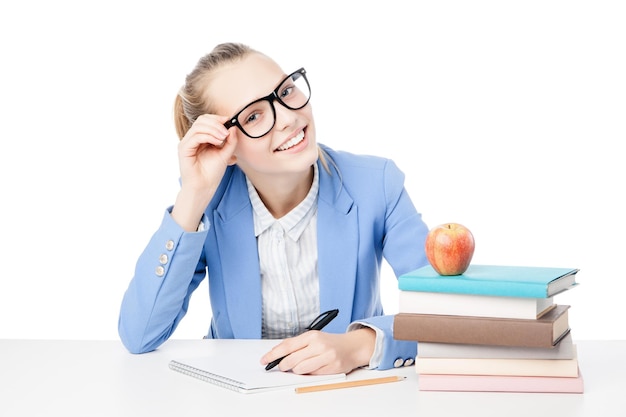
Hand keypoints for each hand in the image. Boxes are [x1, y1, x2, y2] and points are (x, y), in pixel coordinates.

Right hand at [177, 114, 236, 193]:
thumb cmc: (212, 172)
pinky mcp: (184, 149)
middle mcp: (192, 139)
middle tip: (227, 132)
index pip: (206, 120)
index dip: (217, 118)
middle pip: (202, 120)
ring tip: (224, 138)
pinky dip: (209, 136)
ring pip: (199, 126)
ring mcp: (187, 143)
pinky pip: (196, 136)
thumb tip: (233, 127)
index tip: (229, 121)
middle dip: (216, 123)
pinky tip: (217, 142)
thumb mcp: (225, 154)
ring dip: (214, 129)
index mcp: (200, 138)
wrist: (204, 187)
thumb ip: (230, 141)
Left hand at [260, 328, 375, 374]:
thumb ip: (297, 344)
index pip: (287, 345)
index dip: (273, 354)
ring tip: (301, 366)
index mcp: (312, 335)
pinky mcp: (332, 368)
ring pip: (300, 369)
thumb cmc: (330, 343)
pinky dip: (308, 373)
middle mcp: (319, 345)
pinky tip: (313, 368)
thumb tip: (277, 354)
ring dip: (296, 370)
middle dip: (283, 365)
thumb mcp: (313, 338)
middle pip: (291, 359)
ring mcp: (326, 356)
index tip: (264, 360)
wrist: (352, 347)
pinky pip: (312, 375)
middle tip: (282, 366)